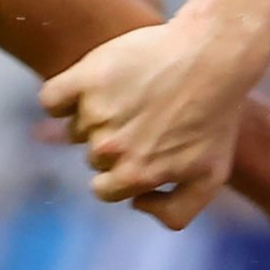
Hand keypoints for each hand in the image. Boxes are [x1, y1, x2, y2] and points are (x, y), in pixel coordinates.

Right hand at [42, 13, 259, 227]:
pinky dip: (62, 98)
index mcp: (134, 176)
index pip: (104, 190)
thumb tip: (137, 204)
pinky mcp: (86, 78)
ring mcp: (95, 112)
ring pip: (76, 127)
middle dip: (114, 141)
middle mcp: (110, 149)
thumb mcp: (211, 176)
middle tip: (146, 115)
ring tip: (133, 95)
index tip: (142, 149)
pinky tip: (86, 89)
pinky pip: (52, 100)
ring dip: (96, 116)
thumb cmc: (216, 116)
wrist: (213, 56)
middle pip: (93, 156)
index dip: (122, 172)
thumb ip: (175, 212)